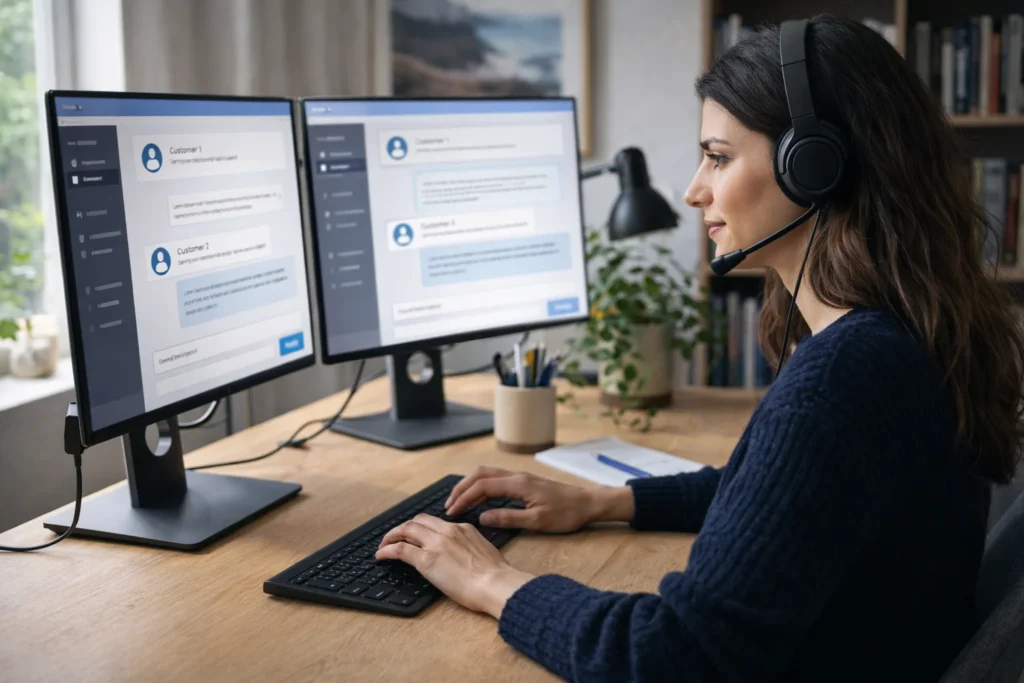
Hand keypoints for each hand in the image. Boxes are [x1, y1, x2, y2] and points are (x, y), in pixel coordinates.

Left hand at [375, 514, 532, 617]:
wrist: (495, 583)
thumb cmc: (496, 576)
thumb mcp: (484, 552)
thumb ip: (470, 547)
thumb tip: (464, 556)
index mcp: (463, 528)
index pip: (436, 522)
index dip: (422, 527)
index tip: (416, 534)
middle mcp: (448, 531)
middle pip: (418, 521)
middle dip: (404, 527)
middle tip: (396, 537)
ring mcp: (436, 544)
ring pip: (406, 530)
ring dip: (392, 535)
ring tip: (384, 544)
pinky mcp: (426, 560)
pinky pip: (400, 549)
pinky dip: (388, 549)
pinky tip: (381, 555)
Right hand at [445, 466, 634, 532]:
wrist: (588, 503)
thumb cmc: (566, 514)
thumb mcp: (537, 521)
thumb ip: (508, 518)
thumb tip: (481, 518)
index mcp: (518, 484)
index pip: (482, 487)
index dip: (463, 498)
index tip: (451, 512)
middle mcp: (516, 476)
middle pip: (480, 474)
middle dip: (461, 488)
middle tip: (449, 506)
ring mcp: (520, 477)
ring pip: (487, 474)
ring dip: (470, 486)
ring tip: (459, 502)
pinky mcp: (524, 481)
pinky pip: (496, 479)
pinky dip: (482, 487)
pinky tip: (479, 501)